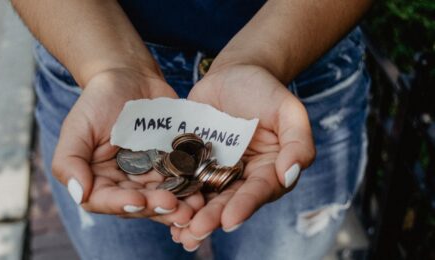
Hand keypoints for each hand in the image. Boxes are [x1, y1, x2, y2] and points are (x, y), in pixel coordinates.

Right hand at [52, 69, 203, 225]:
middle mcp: (124, 183)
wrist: (130, 77)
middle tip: (174, 207)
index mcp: (98, 179)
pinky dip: (192, 188)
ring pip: (163, 198)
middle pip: (139, 204)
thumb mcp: (77, 127)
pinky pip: (182, 181)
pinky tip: (203, 192)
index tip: (139, 200)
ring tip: (194, 207)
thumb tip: (79, 194)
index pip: (105, 201)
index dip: (122, 204)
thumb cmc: (98, 100)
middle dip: (156, 208)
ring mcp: (150, 176)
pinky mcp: (172, 165)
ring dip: (179, 206)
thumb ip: (69, 161)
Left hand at [171, 64, 314, 249]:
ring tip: (178, 232)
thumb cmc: (264, 90)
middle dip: (212, 218)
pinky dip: (174, 195)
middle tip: (196, 231)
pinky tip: (161, 209)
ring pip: (204, 197)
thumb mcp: (288, 110)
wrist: (233, 74)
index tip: (229, 220)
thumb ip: (298, 142)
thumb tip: (289, 175)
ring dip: (191, 216)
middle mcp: (242, 177)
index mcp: (269, 170)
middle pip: (228, 201)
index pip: (258, 191)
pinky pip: (183, 180)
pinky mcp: (193, 162)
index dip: (245, 206)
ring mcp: (216, 170)